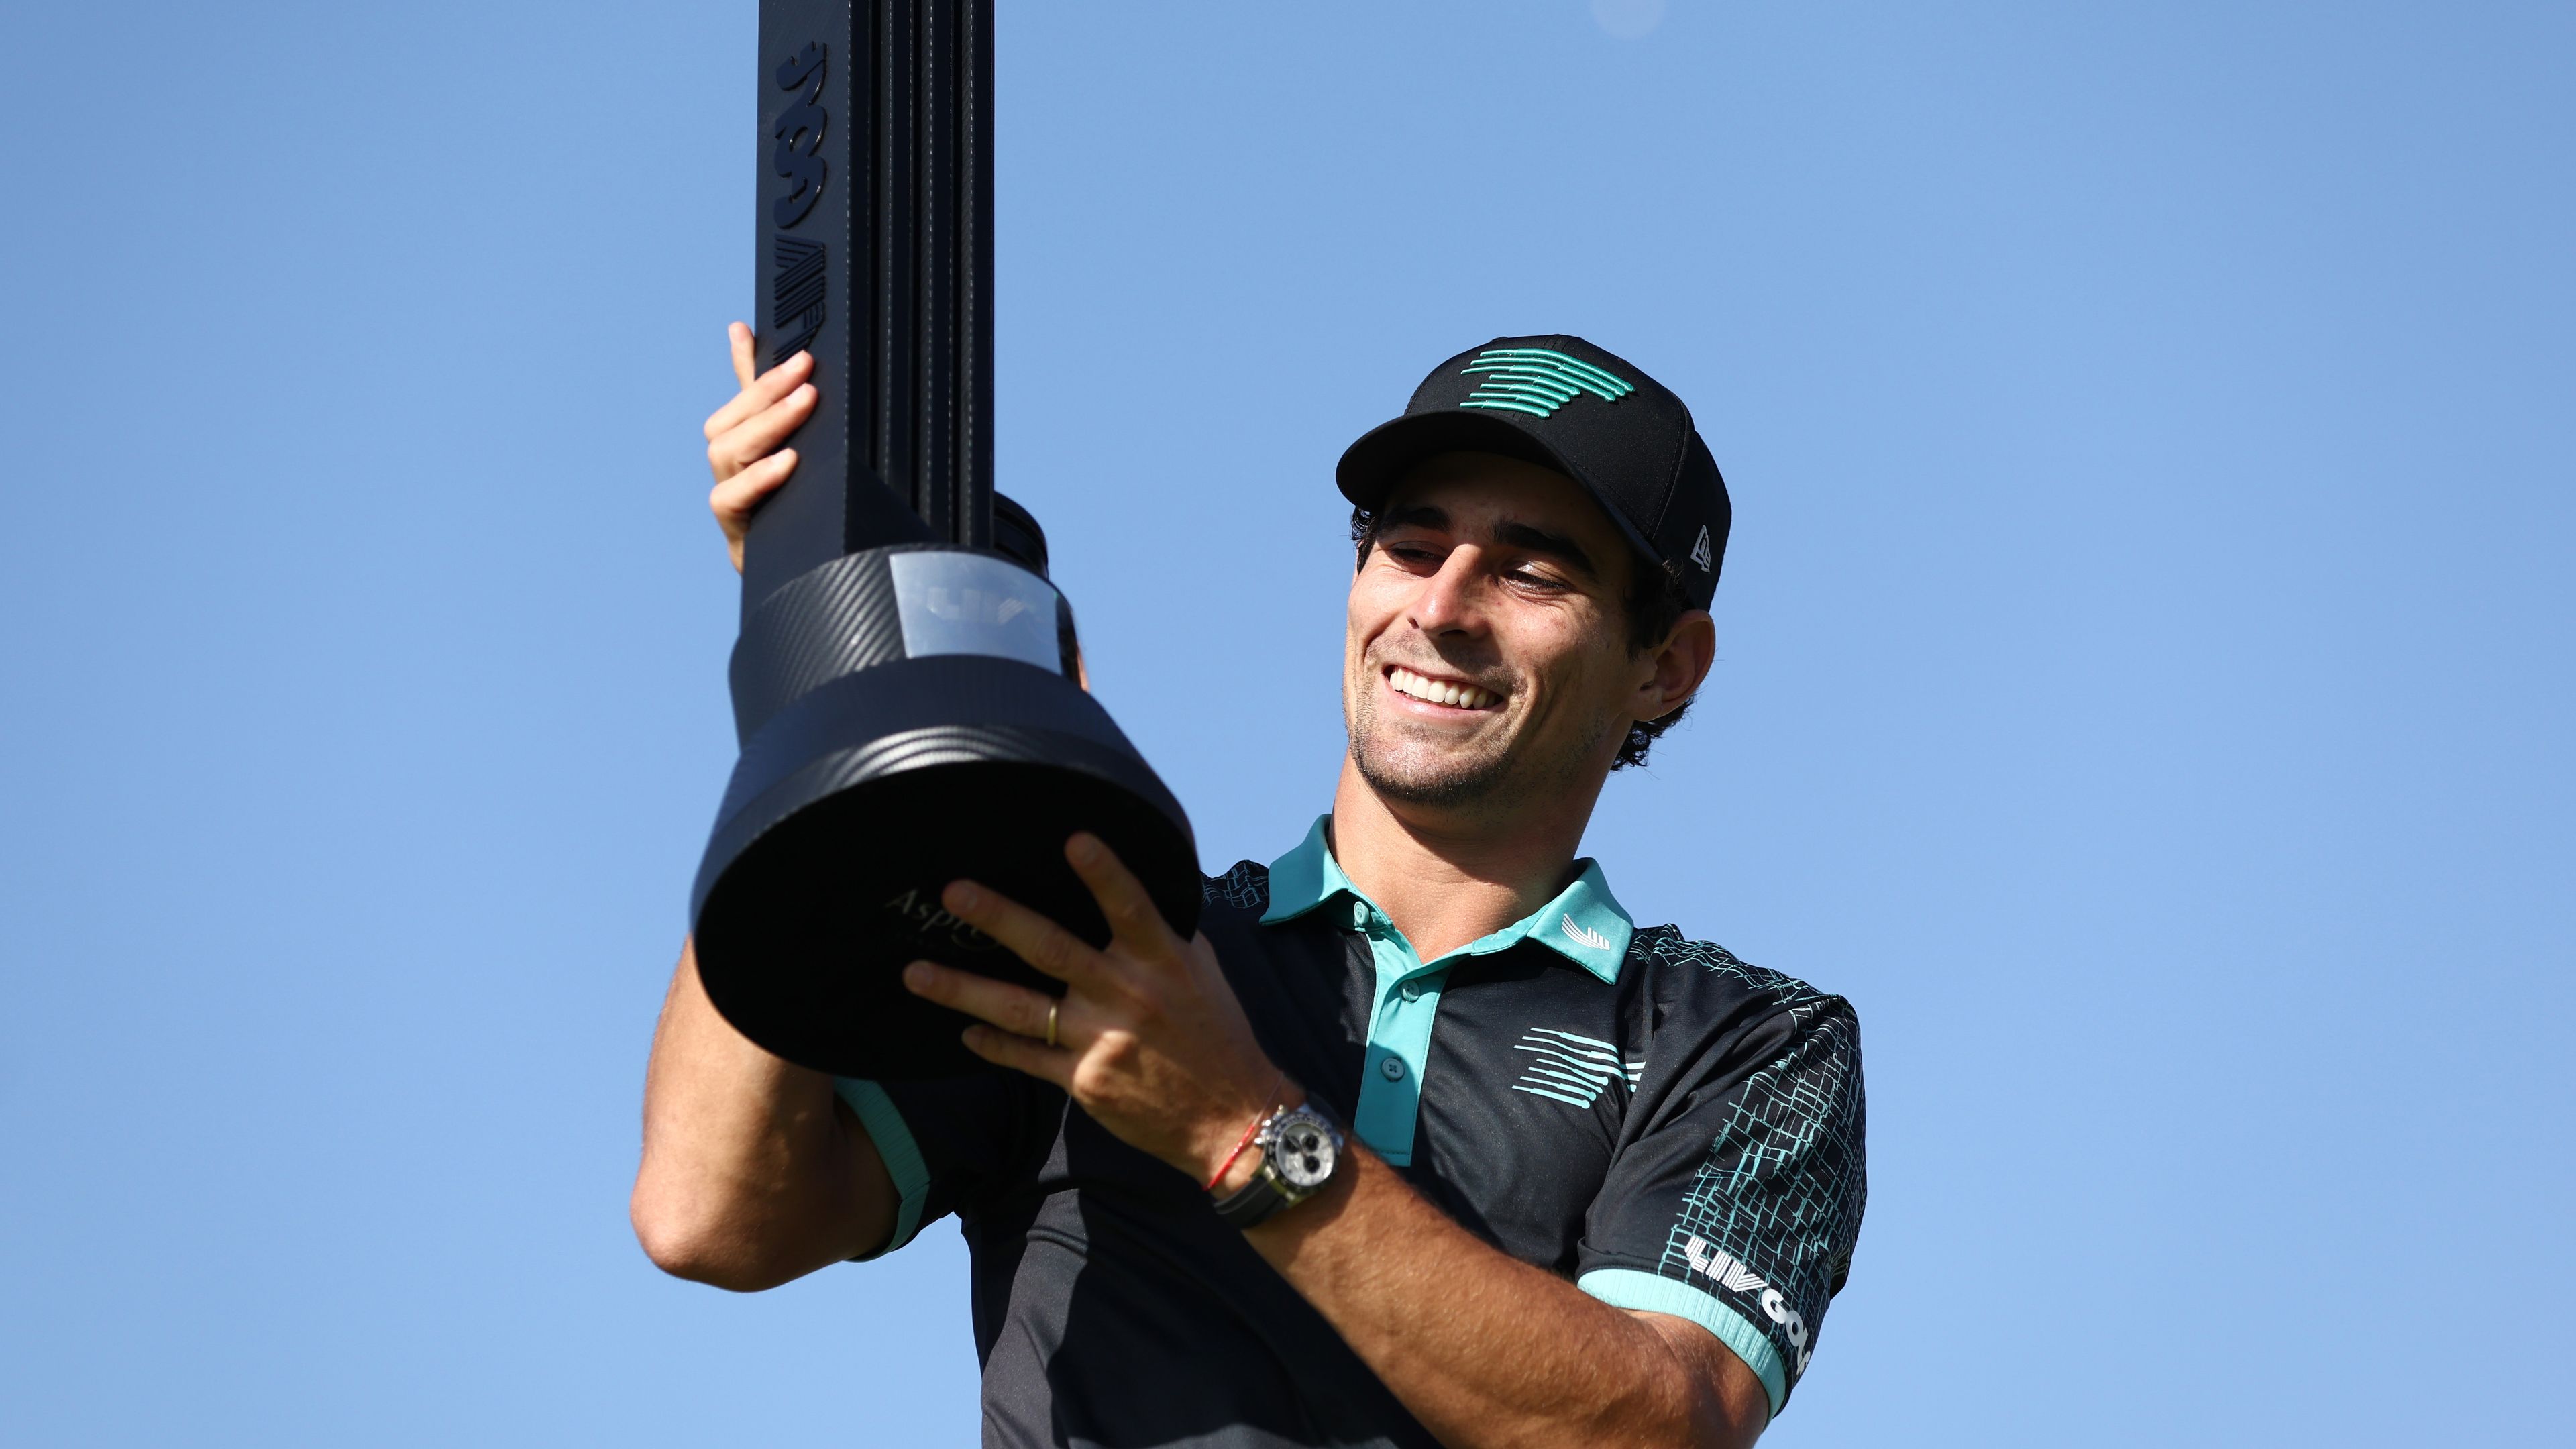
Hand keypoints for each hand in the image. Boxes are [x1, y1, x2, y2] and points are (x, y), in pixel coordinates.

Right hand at [702, 322, 816, 571]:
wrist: (807, 575)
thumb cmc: (804, 510)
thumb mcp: (806, 452)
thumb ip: (785, 406)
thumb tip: (774, 348)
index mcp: (749, 446)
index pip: (742, 396)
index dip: (746, 362)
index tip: (754, 330)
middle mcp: (732, 469)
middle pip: (729, 421)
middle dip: (764, 392)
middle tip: (804, 371)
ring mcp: (731, 499)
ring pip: (726, 452)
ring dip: (765, 425)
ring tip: (802, 405)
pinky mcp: (737, 532)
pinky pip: (730, 499)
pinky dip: (757, 478)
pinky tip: (787, 462)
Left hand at [901, 834, 1288, 1187]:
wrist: (1232, 1120)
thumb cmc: (1218, 1037)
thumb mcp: (1203, 974)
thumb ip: (1163, 935)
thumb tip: (1131, 894)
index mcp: (1164, 962)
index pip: (1131, 908)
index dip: (1104, 874)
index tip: (1072, 839)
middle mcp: (1128, 996)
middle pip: (1052, 950)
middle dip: (999, 918)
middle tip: (953, 892)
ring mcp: (1101, 1040)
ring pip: (1019, 1009)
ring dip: (962, 989)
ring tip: (915, 972)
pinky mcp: (1083, 1082)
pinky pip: (1026, 1057)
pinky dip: (992, 1044)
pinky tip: (962, 1031)